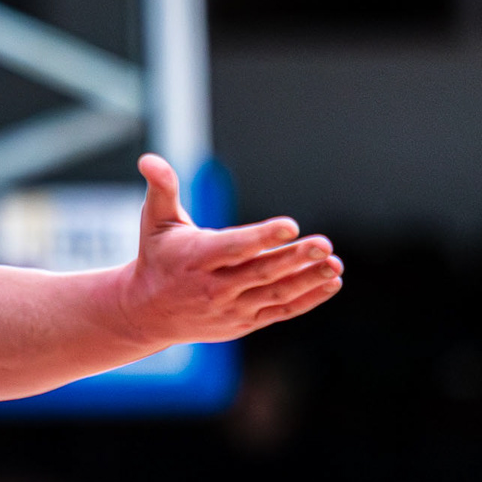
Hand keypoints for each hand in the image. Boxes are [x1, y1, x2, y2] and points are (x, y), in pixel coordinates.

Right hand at [117, 154, 341, 344]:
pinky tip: (330, 282)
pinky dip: (307, 299)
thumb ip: (161, 188)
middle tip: (324, 244)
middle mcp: (213, 287)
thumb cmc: (158, 256)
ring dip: (307, 280)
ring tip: (333, 263)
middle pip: (260, 272)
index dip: (262, 237)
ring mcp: (230, 308)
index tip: (291, 225)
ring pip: (275, 294)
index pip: (233, 248)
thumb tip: (148, 159)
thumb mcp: (155, 221)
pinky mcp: (243, 322)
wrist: (148, 312)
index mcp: (194, 258)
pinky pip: (280, 311)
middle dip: (294, 258)